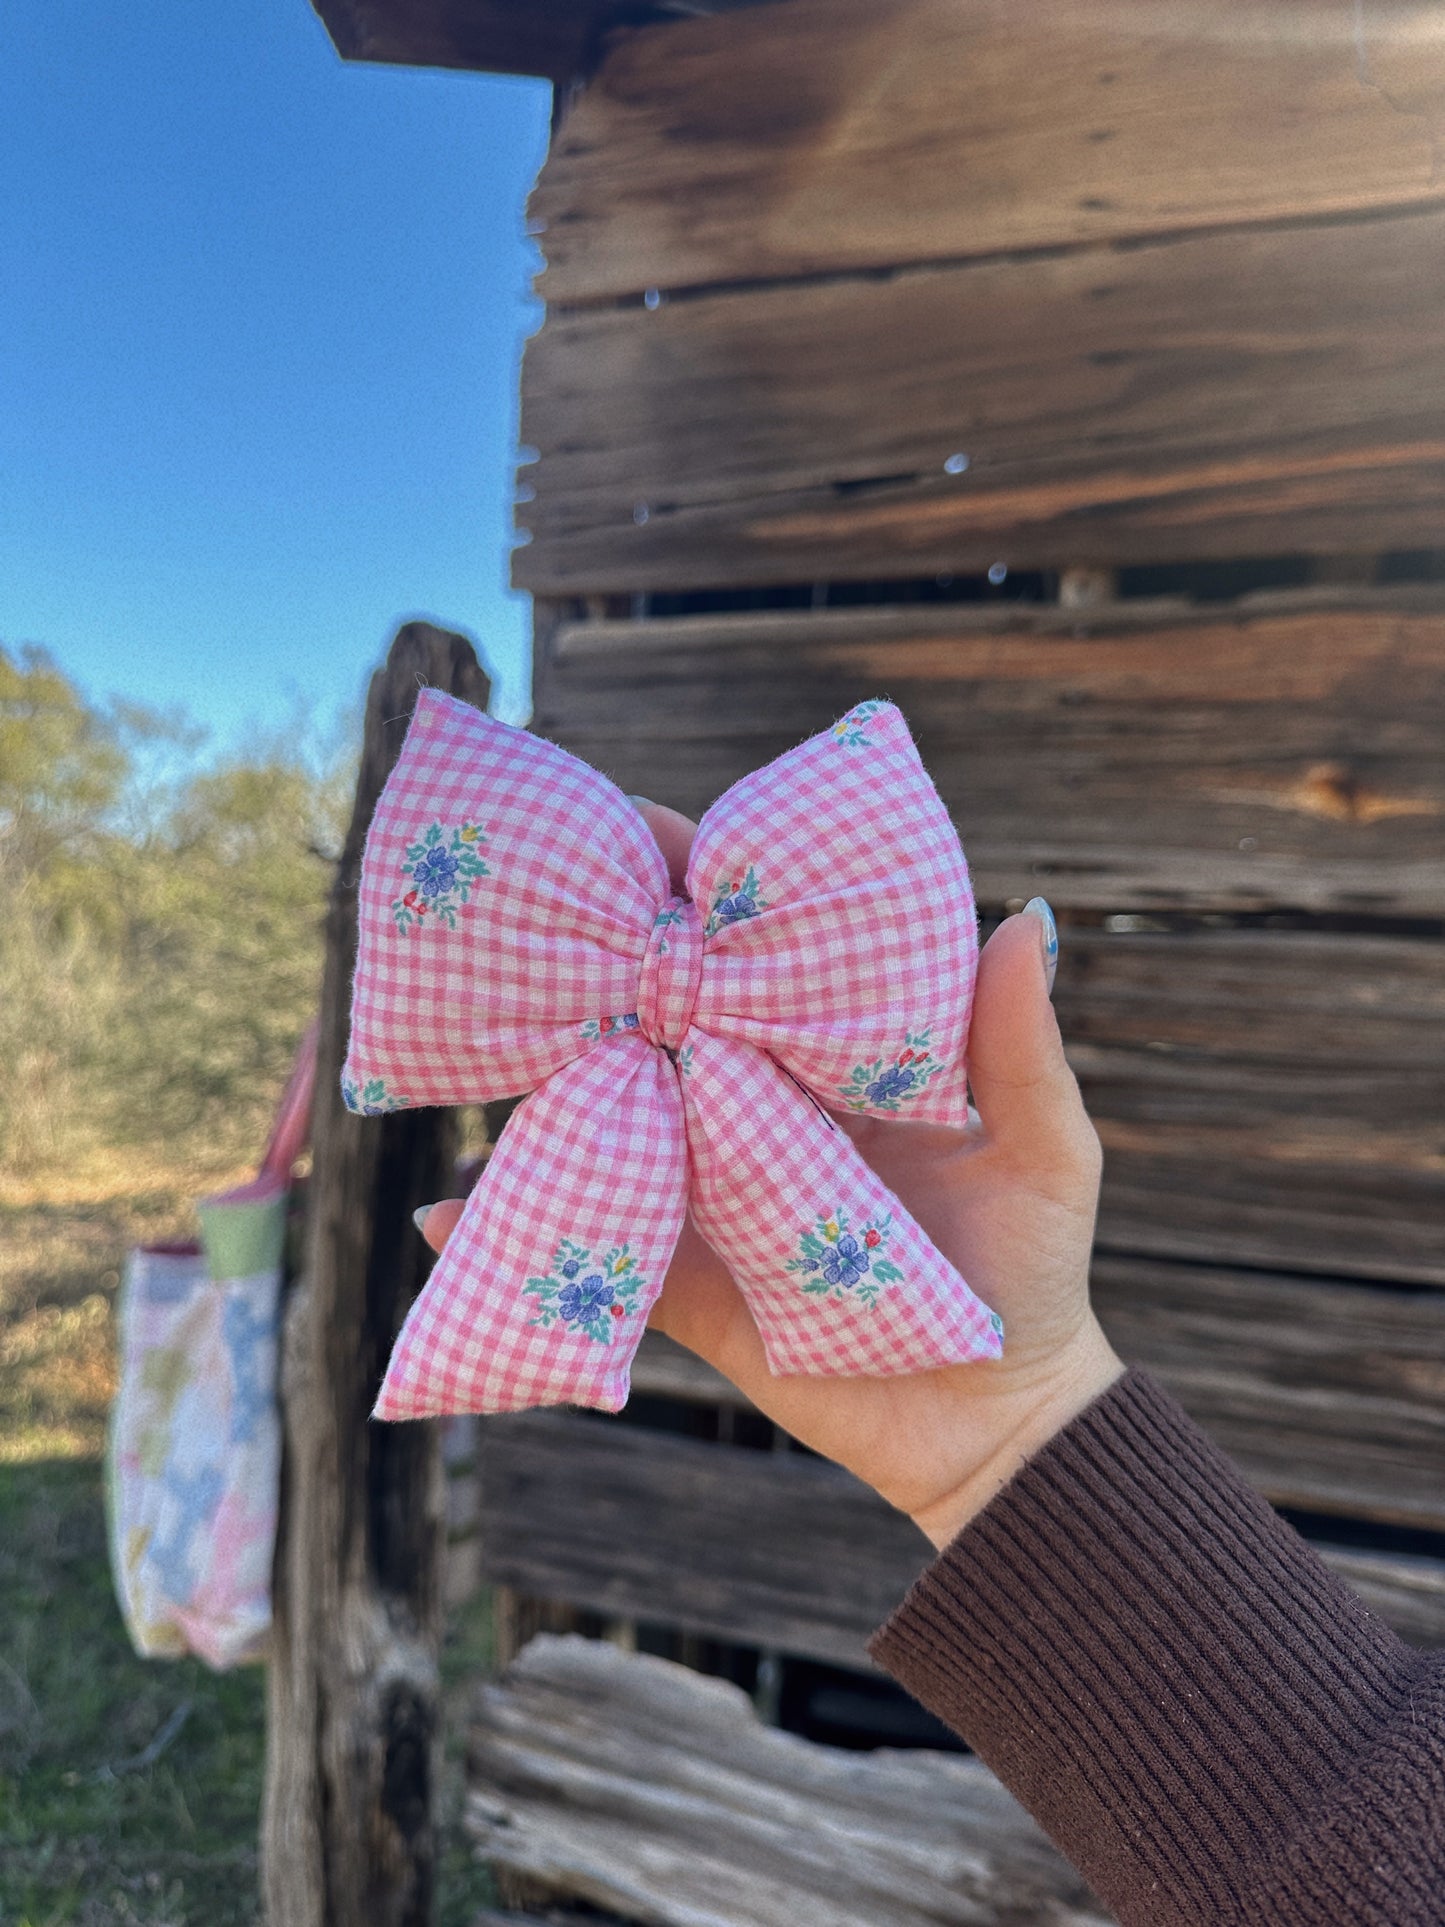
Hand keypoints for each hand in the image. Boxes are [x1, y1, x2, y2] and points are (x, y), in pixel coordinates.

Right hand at [419, 803, 1121, 1550]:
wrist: (996, 1423)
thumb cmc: (1033, 1270)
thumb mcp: (1045, 1151)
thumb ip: (1021, 1047)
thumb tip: (1026, 918)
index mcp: (830, 1060)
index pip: (758, 951)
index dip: (703, 886)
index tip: (645, 824)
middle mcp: (757, 1110)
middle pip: (666, 1018)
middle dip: (602, 959)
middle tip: (526, 904)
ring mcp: (711, 1193)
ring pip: (613, 1122)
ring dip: (542, 1080)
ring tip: (471, 1027)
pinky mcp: (684, 1284)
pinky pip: (592, 1249)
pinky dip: (511, 1237)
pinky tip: (438, 1215)